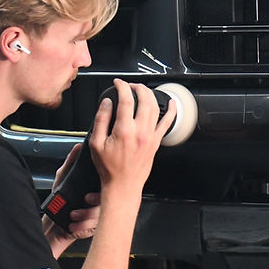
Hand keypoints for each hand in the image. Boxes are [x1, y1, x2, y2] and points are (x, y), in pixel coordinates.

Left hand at [43, 143, 101, 251]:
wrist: (52, 224)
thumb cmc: (58, 202)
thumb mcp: (62, 178)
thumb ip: (71, 162)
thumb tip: (78, 147)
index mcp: (94, 189)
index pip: (106, 185)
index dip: (102, 188)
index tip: (90, 194)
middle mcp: (97, 202)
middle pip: (107, 201)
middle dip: (94, 203)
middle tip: (84, 201)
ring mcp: (96, 216)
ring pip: (100, 215)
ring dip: (85, 216)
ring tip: (73, 214)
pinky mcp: (92, 228)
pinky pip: (93, 227)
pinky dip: (82, 226)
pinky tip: (73, 225)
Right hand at [88, 79, 176, 195]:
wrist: (123, 185)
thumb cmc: (109, 169)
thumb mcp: (96, 143)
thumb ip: (101, 120)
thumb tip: (106, 103)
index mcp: (124, 130)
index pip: (126, 99)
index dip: (122, 86)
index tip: (118, 83)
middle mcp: (140, 131)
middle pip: (144, 99)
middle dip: (137, 87)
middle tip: (130, 85)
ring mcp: (151, 136)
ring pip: (155, 107)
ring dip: (150, 94)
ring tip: (142, 90)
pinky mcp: (156, 142)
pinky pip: (168, 123)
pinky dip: (172, 111)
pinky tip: (172, 103)